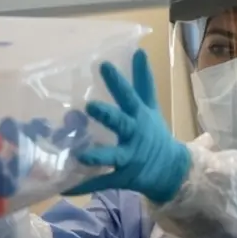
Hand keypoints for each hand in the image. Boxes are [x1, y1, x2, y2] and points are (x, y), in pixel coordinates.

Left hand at [63, 49, 190, 203]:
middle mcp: (135, 135)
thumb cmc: (153, 134)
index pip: (128, 95)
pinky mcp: (123, 178)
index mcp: (139, 116)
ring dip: (98, 156)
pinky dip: (85, 186)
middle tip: (90, 106)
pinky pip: (102, 182)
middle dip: (108, 115)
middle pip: (121, 123)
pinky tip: (65, 188)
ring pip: (113, 156)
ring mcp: (129, 158)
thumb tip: (139, 50)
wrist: (171, 170)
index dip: (117, 81)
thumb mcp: (150, 107)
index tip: (103, 65)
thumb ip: (142, 81)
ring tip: (82, 156)